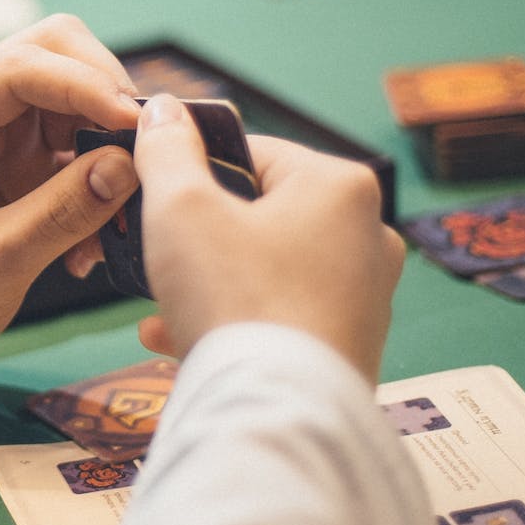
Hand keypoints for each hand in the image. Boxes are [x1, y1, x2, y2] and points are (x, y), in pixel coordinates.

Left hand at [0, 16, 141, 433]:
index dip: (89, 85)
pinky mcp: (7, 159)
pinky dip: (94, 178)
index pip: (21, 66)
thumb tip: (132, 164)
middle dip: (104, 98)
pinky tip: (92, 239)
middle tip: (140, 156)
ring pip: (69, 96)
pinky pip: (68, 142)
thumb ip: (66, 210)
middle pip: (51, 56)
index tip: (139, 125)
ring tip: (115, 219)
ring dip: (104, 145)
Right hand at [131, 96, 403, 381]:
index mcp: (340, 186)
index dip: (192, 171)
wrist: (277, 415)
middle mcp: (370, 235)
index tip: (155, 199)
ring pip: (268, 270)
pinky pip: (281, 318)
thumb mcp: (180, 208)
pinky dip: (235, 320)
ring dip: (209, 282)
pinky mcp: (352, 349)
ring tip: (158, 304)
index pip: (251, 153)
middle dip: (200, 236)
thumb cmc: (233, 298)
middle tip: (154, 256)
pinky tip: (178, 340)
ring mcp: (367, 297)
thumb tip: (162, 109)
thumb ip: (166, 150)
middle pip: (261, 214)